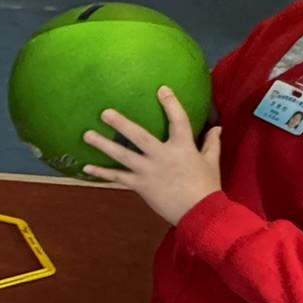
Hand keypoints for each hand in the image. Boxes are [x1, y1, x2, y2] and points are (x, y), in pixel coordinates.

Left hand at [82, 86, 222, 224]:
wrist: (200, 213)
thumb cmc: (207, 187)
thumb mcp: (212, 162)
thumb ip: (211, 143)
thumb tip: (216, 127)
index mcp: (183, 147)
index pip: (178, 120)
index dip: (170, 104)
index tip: (161, 89)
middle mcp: (162, 156)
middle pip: (139, 136)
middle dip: (121, 123)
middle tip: (104, 112)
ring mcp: (148, 171)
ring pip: (122, 155)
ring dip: (103, 145)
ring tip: (86, 135)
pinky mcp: (140, 185)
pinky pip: (118, 177)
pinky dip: (102, 172)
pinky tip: (86, 167)